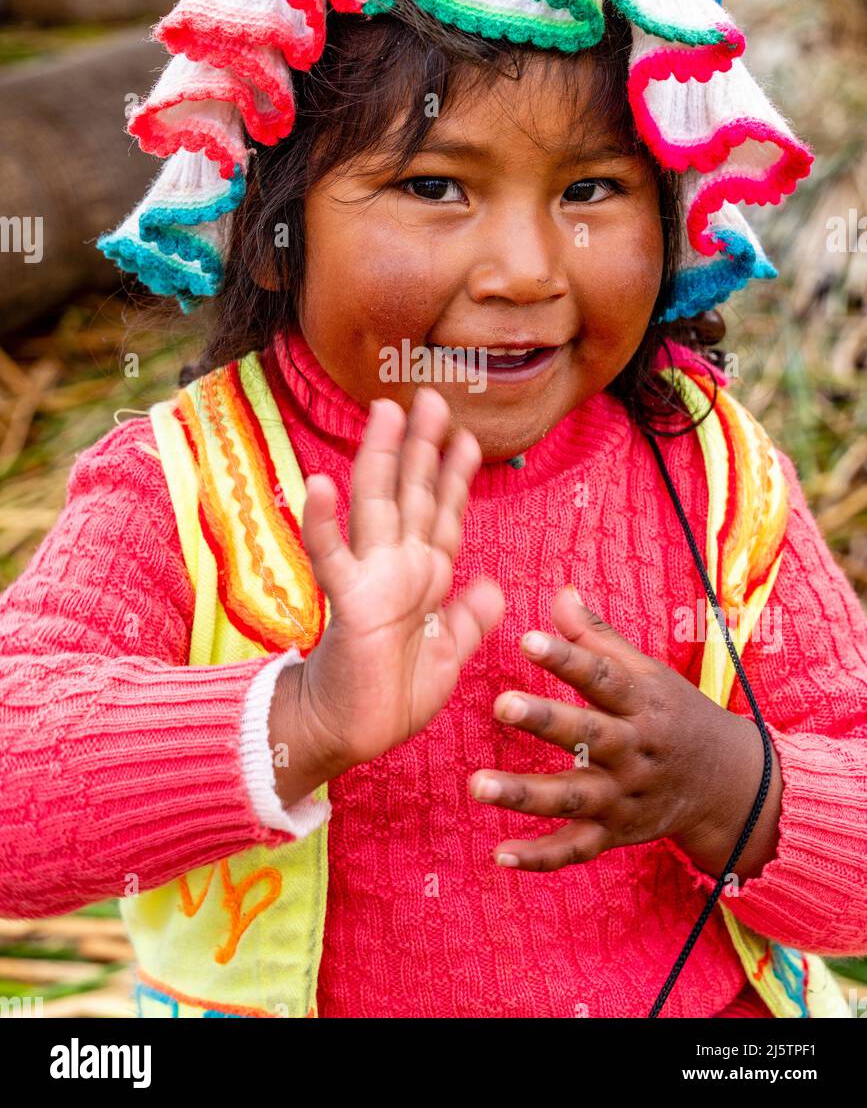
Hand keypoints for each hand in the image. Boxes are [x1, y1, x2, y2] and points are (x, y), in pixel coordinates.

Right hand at [287, 387, 504, 785]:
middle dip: (423, 446)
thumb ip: (470, 619)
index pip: (444, 514)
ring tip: (386, 412)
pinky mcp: (346, 601)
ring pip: (377, 505)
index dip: (456, 476)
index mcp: (425, 577)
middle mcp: (399, 567)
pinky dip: (324, 520)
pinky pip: (332, 554)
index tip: (469, 437)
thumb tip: (491, 586)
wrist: (352, 733)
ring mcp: (370, 578)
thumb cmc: (393, 695)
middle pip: (413, 493)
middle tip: (432, 396)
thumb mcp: (449, 655)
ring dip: (382, 458)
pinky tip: (321, 481)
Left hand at [469, 585, 781, 877]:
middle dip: (546, 721)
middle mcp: (634, 751)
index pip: (602, 677)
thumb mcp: (646, 671)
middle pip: (589, 736)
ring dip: (525, 794)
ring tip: (477, 785)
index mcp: (642, 703)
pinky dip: (540, 857)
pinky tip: (499, 854)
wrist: (726, 782)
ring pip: (573, 798)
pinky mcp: (615, 834)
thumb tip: (559, 593)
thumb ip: (596, 636)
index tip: (528, 640)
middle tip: (501, 704)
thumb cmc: (672, 713)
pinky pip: (576, 850)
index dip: (566, 658)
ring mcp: (624, 797)